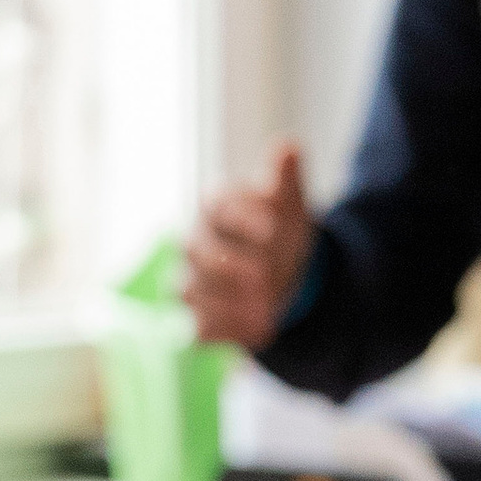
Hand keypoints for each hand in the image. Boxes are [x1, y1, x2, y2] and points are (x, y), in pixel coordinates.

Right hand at [184, 141, 314, 350]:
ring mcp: (191, 280)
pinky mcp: (196, 315)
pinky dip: (226, 332)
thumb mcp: (290, 204)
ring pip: (190, 291)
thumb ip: (285, 179)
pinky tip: (261, 333)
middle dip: (231, 265)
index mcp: (217, 207)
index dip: (245, 216)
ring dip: (227, 304)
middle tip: (266, 277)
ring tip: (267, 311)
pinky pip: (196, 327)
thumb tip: (288, 147)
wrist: (285, 271)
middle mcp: (196, 243)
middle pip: (199, 252)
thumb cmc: (279, 231)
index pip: (221, 206)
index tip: (272, 227)